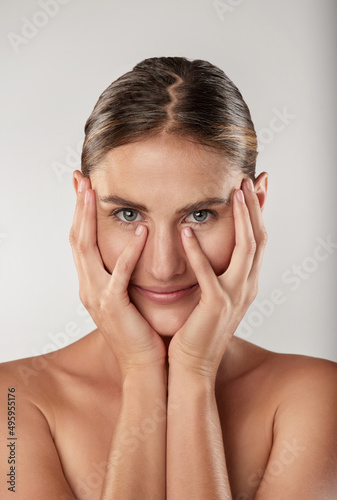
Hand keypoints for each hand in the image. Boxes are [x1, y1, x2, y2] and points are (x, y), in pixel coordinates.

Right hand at [69, 172, 165, 378]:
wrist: (145, 365)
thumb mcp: (128, 295)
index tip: (83, 187)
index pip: (81, 241)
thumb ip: (124, 272)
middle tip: (82, 179)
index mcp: (92, 283)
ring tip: (95, 193)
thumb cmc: (142, 329)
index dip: (79, 213)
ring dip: (89, 220)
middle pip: (76, 239)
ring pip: (86, 251)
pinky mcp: (113, 307)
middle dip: (78, 208)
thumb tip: (134, 246)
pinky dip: (129, 252)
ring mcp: (97, 297)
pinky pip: (119, 275)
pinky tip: (141, 231)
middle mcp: (88, 287)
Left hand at [168, 177, 267, 381]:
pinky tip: (186, 231)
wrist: (191, 366)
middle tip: (250, 179)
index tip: (256, 186)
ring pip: (246, 249)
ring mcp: (234, 297)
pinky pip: (208, 274)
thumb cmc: (196, 330)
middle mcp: (246, 287)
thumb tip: (207, 249)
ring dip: (241, 219)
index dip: (258, 213)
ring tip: (234, 192)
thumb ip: (215, 273)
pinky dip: (198, 251)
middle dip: (255, 207)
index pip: (258, 241)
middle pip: (259, 238)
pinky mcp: (215, 307)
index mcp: (245, 283)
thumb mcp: (211, 296)